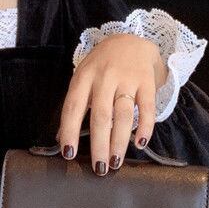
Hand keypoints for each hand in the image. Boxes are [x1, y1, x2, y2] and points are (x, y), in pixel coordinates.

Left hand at [55, 33, 167, 174]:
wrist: (130, 39)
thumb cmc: (102, 64)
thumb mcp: (83, 77)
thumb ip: (75, 105)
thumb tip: (62, 137)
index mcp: (83, 77)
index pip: (73, 107)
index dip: (70, 131)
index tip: (69, 154)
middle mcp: (104, 78)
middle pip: (100, 116)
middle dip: (99, 145)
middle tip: (99, 168)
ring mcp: (126, 78)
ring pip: (122, 115)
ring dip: (119, 141)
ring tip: (116, 161)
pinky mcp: (146, 81)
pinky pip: (146, 107)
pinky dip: (145, 126)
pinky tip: (140, 143)